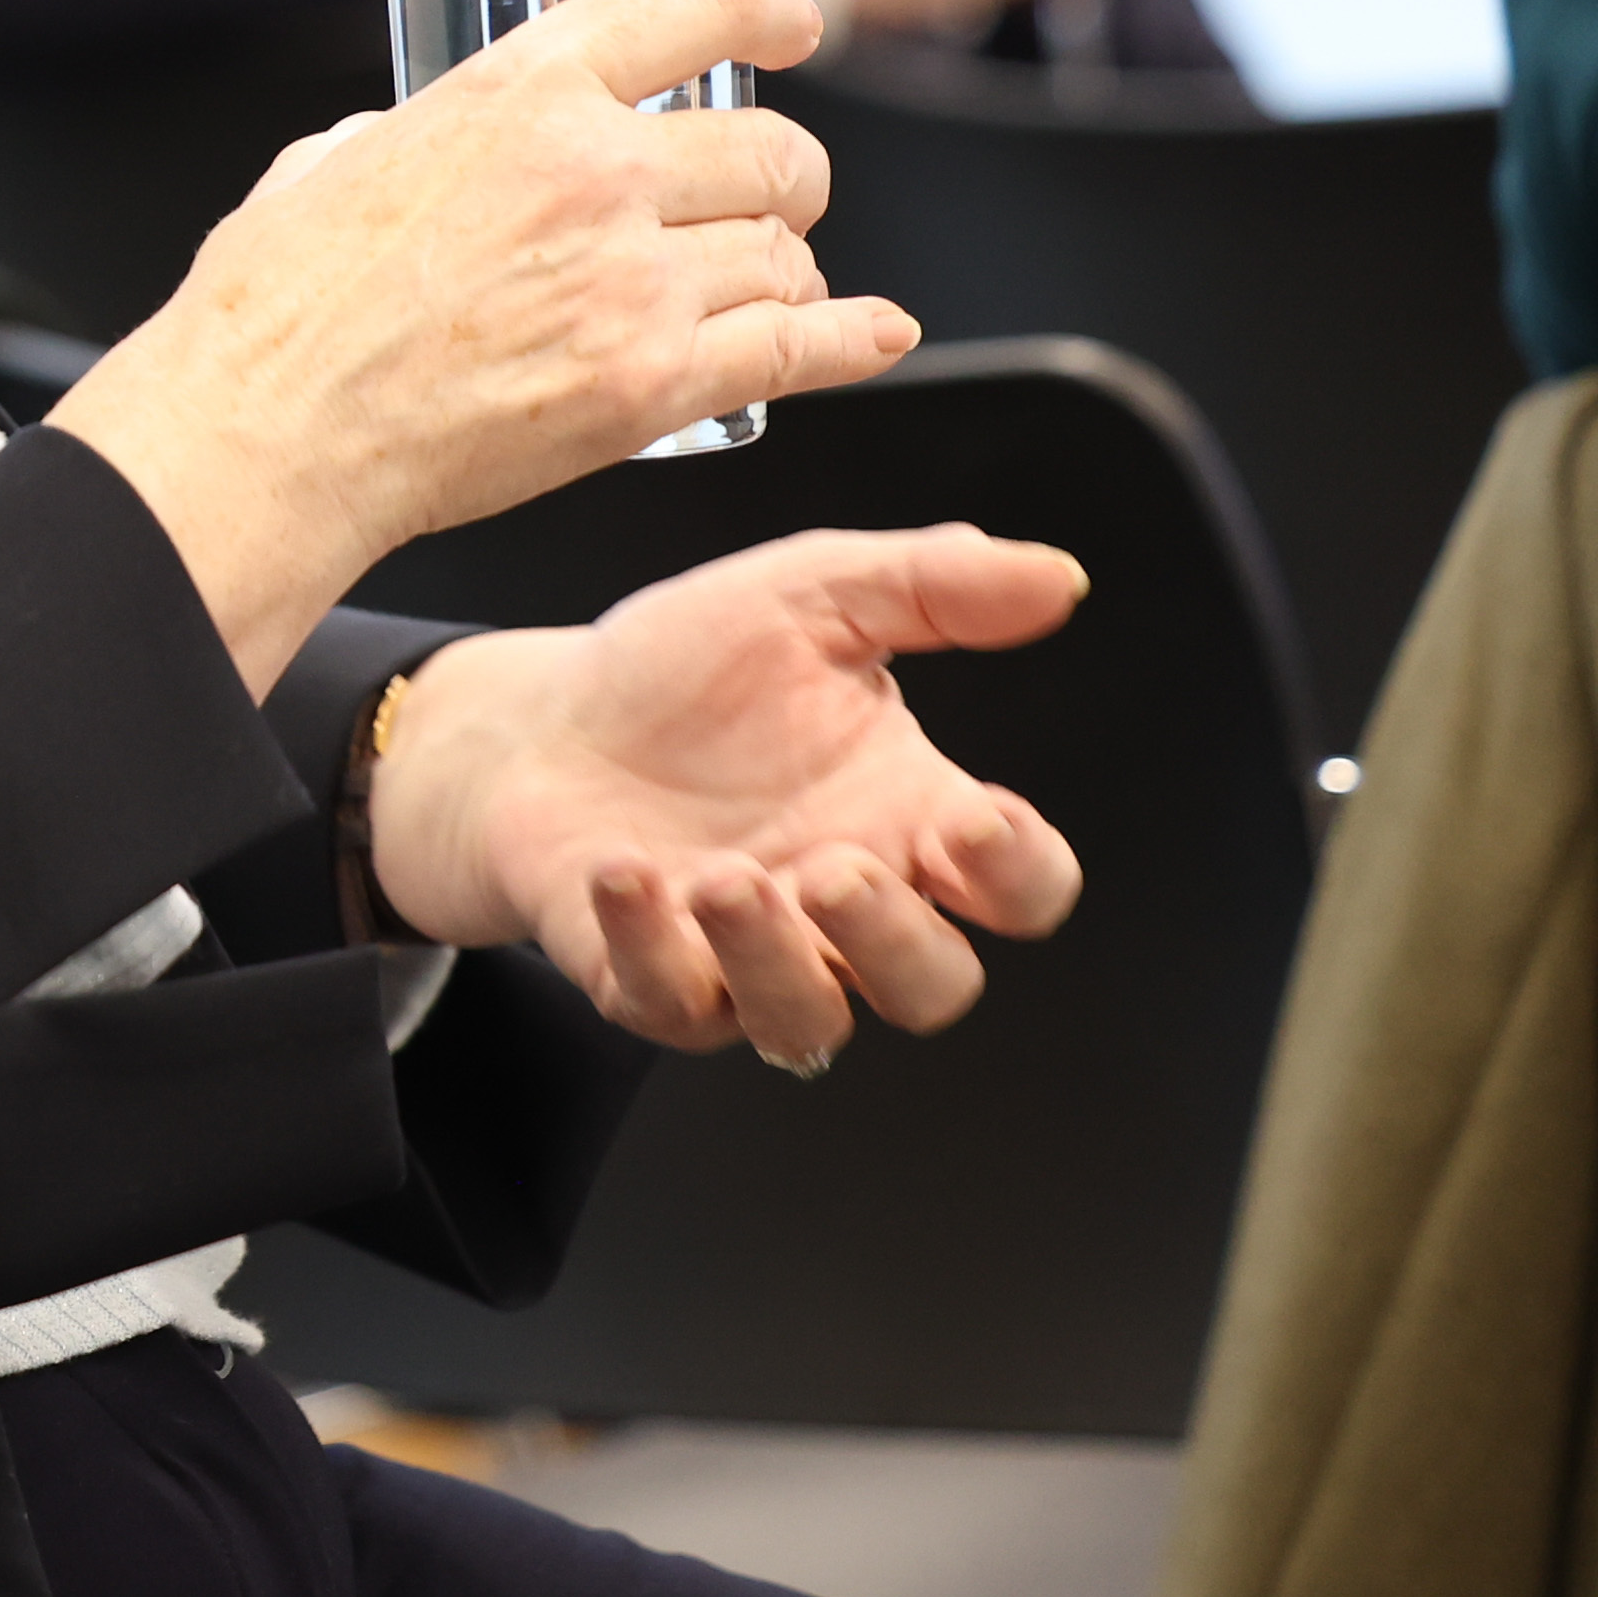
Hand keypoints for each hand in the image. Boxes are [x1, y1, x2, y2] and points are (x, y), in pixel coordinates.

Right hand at [50, 0, 918, 689]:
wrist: (266, 432)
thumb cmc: (274, 310)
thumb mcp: (334, 161)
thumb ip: (409, 136)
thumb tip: (407, 145)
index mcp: (518, 90)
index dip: (770, 3)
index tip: (790, 24)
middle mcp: (595, 170)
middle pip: (775, 148)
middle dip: (782, 176)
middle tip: (760, 199)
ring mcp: (632, 280)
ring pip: (789, 254)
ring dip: (783, 270)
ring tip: (746, 290)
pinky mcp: (651, 384)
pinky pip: (796, 349)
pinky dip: (847, 341)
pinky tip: (868, 333)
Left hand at [368, 527, 1091, 1065]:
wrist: (540, 719)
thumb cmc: (684, 676)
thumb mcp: (808, 596)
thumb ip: (932, 585)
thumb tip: (1057, 575)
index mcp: (906, 819)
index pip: (1018, 888)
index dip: (1020, 874)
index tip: (979, 821)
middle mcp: (839, 905)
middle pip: (930, 985)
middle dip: (897, 942)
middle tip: (838, 868)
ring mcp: (747, 956)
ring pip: (808, 1021)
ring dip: (776, 961)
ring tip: (727, 879)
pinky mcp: (649, 979)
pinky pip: (668, 1004)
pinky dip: (648, 949)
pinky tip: (622, 874)